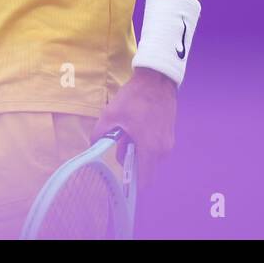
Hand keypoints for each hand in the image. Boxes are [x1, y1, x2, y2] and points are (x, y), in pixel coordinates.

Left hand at [90, 67, 176, 187]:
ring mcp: (168, 142)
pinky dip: (146, 145)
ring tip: (128, 134)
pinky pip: (157, 149)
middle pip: (146, 170)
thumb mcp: (110, 115)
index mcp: (150, 149)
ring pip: (151, 159)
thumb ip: (99, 135)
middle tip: (121, 146)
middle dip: (132, 165)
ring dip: (139, 154)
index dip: (130, 183)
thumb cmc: (134, 98)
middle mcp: (163, 150)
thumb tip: (93, 147)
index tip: (119, 177)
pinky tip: (137, 129)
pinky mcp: (170, 134)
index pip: (143, 181)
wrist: (157, 79)